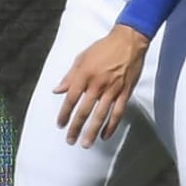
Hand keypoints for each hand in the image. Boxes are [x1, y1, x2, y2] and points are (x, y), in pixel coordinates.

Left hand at [53, 24, 149, 147]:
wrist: (128, 41)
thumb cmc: (103, 47)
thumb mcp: (82, 57)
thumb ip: (69, 76)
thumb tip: (57, 90)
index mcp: (84, 75)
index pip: (71, 99)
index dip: (64, 114)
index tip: (60, 125)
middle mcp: (97, 85)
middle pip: (84, 111)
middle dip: (76, 127)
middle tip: (70, 140)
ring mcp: (112, 90)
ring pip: (100, 115)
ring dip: (92, 131)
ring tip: (86, 144)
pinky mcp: (125, 93)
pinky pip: (117, 113)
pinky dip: (111, 125)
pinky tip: (105, 135)